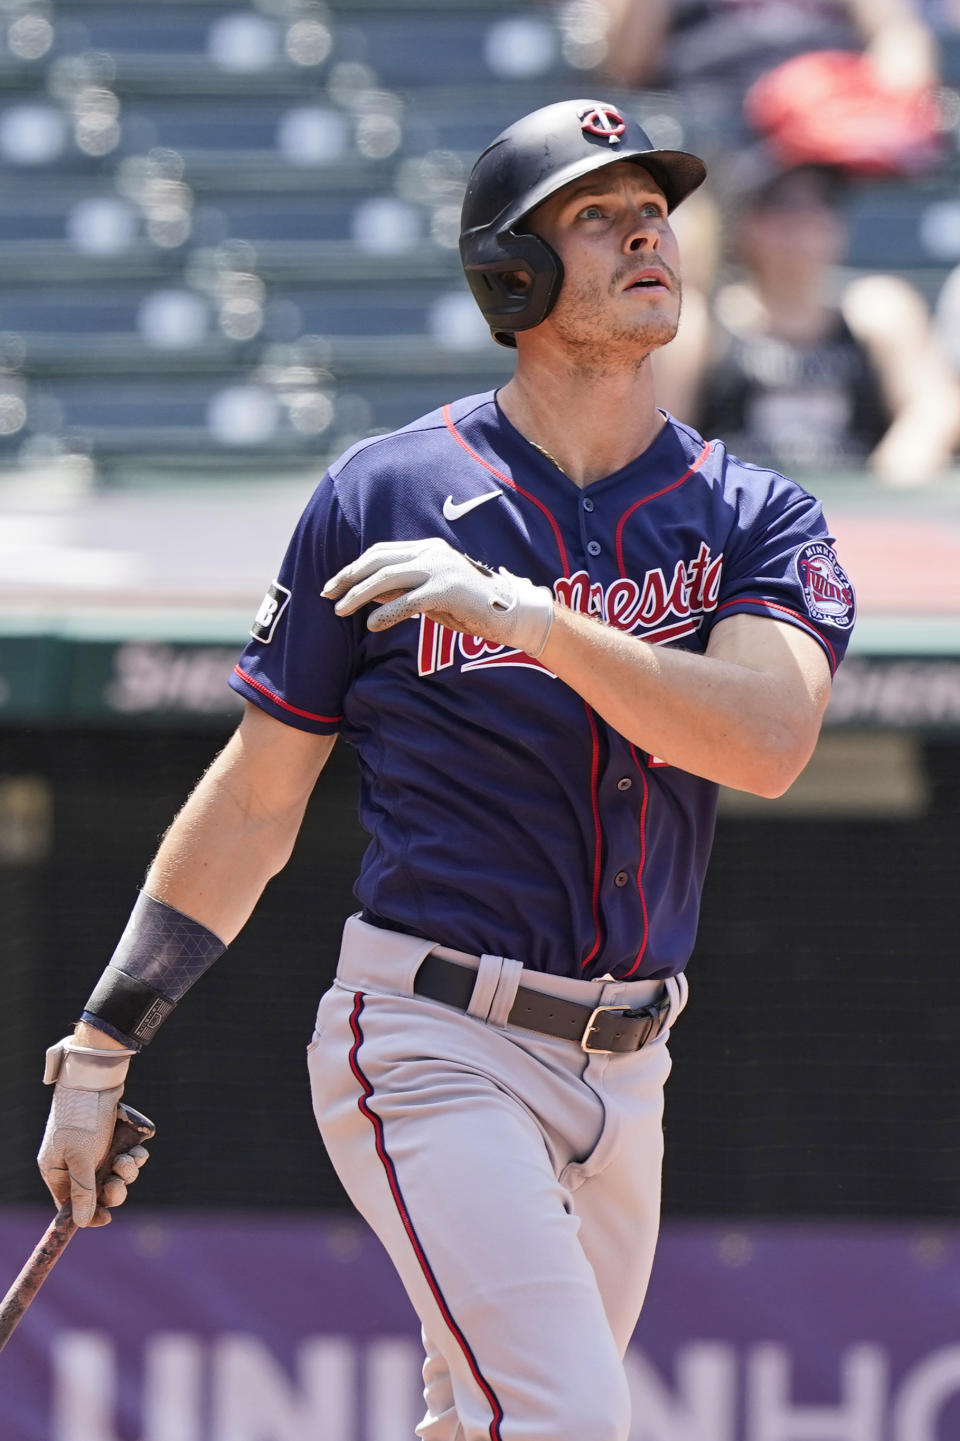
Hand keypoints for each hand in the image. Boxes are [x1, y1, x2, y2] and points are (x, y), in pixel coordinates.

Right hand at [37, 1036, 144, 1226]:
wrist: (95, 1078)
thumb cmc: (82, 1118)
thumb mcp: (80, 1158)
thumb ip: (82, 1190)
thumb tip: (82, 1222)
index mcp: (57, 1170)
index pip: (70, 1204)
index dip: (89, 1213)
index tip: (108, 1218)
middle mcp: (75, 1162)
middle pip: (97, 1191)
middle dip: (114, 1188)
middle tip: (120, 1181)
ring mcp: (95, 1148)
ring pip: (116, 1174)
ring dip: (127, 1170)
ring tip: (129, 1158)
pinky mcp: (112, 1136)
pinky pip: (126, 1156)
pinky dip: (134, 1156)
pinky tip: (138, 1150)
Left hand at [322, 538, 554, 656]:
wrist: (510, 613)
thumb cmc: (469, 606)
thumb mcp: (431, 595)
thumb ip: (402, 589)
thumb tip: (368, 594)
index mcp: (427, 548)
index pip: (380, 553)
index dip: (353, 567)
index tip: (333, 584)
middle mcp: (431, 553)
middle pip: (377, 562)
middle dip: (348, 578)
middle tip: (327, 594)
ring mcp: (439, 569)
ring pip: (387, 579)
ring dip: (358, 595)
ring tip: (340, 610)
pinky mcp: (447, 590)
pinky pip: (408, 601)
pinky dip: (386, 613)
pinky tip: (371, 625)